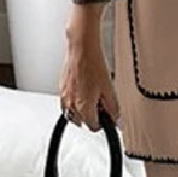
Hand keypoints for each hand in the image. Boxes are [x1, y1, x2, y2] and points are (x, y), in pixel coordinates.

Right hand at [58, 17, 119, 131]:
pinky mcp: (61, 88)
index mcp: (83, 107)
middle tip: (101, 105)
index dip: (103, 122)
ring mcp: (64, 97)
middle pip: (81, 122)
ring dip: (82, 111)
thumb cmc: (93, 65)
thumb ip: (113, 107)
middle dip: (91, 117)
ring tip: (92, 98)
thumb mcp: (109, 88)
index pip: (93, 126)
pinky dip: (74, 101)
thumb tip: (116, 119)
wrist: (81, 49)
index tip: (107, 115)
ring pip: (72, 114)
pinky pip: (67, 102)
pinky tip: (83, 91)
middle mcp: (70, 104)